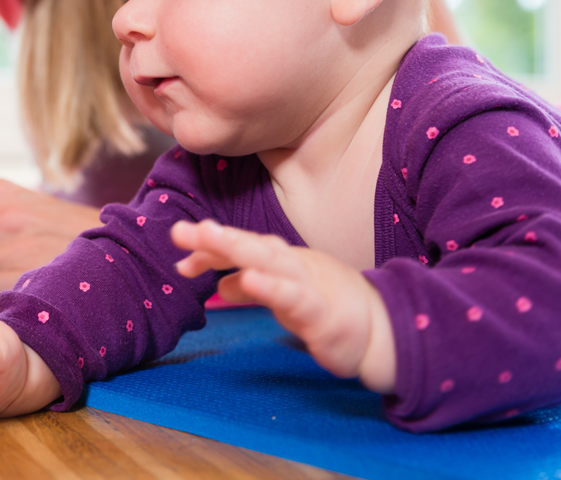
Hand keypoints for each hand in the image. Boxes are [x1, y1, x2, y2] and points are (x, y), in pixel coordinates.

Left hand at [173, 220, 395, 392]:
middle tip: (180, 231)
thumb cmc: (328, 307)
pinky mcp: (323, 312)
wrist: (382, 329)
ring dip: (238, 249)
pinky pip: (295, 297)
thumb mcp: (283, 296)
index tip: (178, 250)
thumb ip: (251, 287)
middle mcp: (293, 263)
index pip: (242, 247)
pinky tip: (248, 280)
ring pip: (271, 261)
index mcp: (283, 260)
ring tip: (208, 238)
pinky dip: (272, 287)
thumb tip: (219, 284)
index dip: (210, 247)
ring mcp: (310, 284)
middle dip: (215, 237)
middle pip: (251, 244)